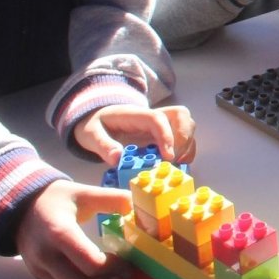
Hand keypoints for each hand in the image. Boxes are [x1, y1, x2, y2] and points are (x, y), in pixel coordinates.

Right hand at [16, 180, 134, 278]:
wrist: (21, 207)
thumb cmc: (56, 198)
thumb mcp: (85, 193)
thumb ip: (113, 199)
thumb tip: (139, 207)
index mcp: (59, 233)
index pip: (90, 263)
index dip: (115, 266)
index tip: (129, 259)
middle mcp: (46, 256)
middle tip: (122, 267)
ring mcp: (39, 269)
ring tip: (109, 269)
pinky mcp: (38, 276)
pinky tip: (93, 270)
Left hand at [73, 103, 197, 164]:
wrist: (97, 121)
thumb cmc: (95, 126)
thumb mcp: (91, 135)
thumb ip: (103, 145)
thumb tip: (117, 158)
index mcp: (135, 115)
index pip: (157, 119)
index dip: (166, 136)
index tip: (168, 156)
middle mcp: (153, 116)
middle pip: (180, 115)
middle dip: (183, 137)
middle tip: (173, 159)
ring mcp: (161, 124)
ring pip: (187, 124)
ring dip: (187, 144)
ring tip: (176, 164)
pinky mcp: (164, 134)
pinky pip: (184, 137)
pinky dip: (186, 150)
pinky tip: (177, 164)